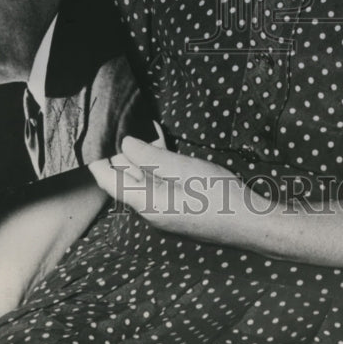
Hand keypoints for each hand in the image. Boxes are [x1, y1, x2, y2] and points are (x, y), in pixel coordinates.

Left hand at [89, 134, 260, 249]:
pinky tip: (162, 143)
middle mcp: (149, 208)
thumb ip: (152, 157)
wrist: (248, 222)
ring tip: (141, 126)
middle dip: (120, 152)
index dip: (98, 159)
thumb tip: (125, 144)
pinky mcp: (176, 206)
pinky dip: (157, 163)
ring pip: (142, 178)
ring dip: (141, 155)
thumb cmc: (218, 195)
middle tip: (119, 121)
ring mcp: (163, 209)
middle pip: (124, 178)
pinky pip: (157, 182)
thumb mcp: (184, 169)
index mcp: (146, 202)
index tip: (93, 136)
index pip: (108, 181)